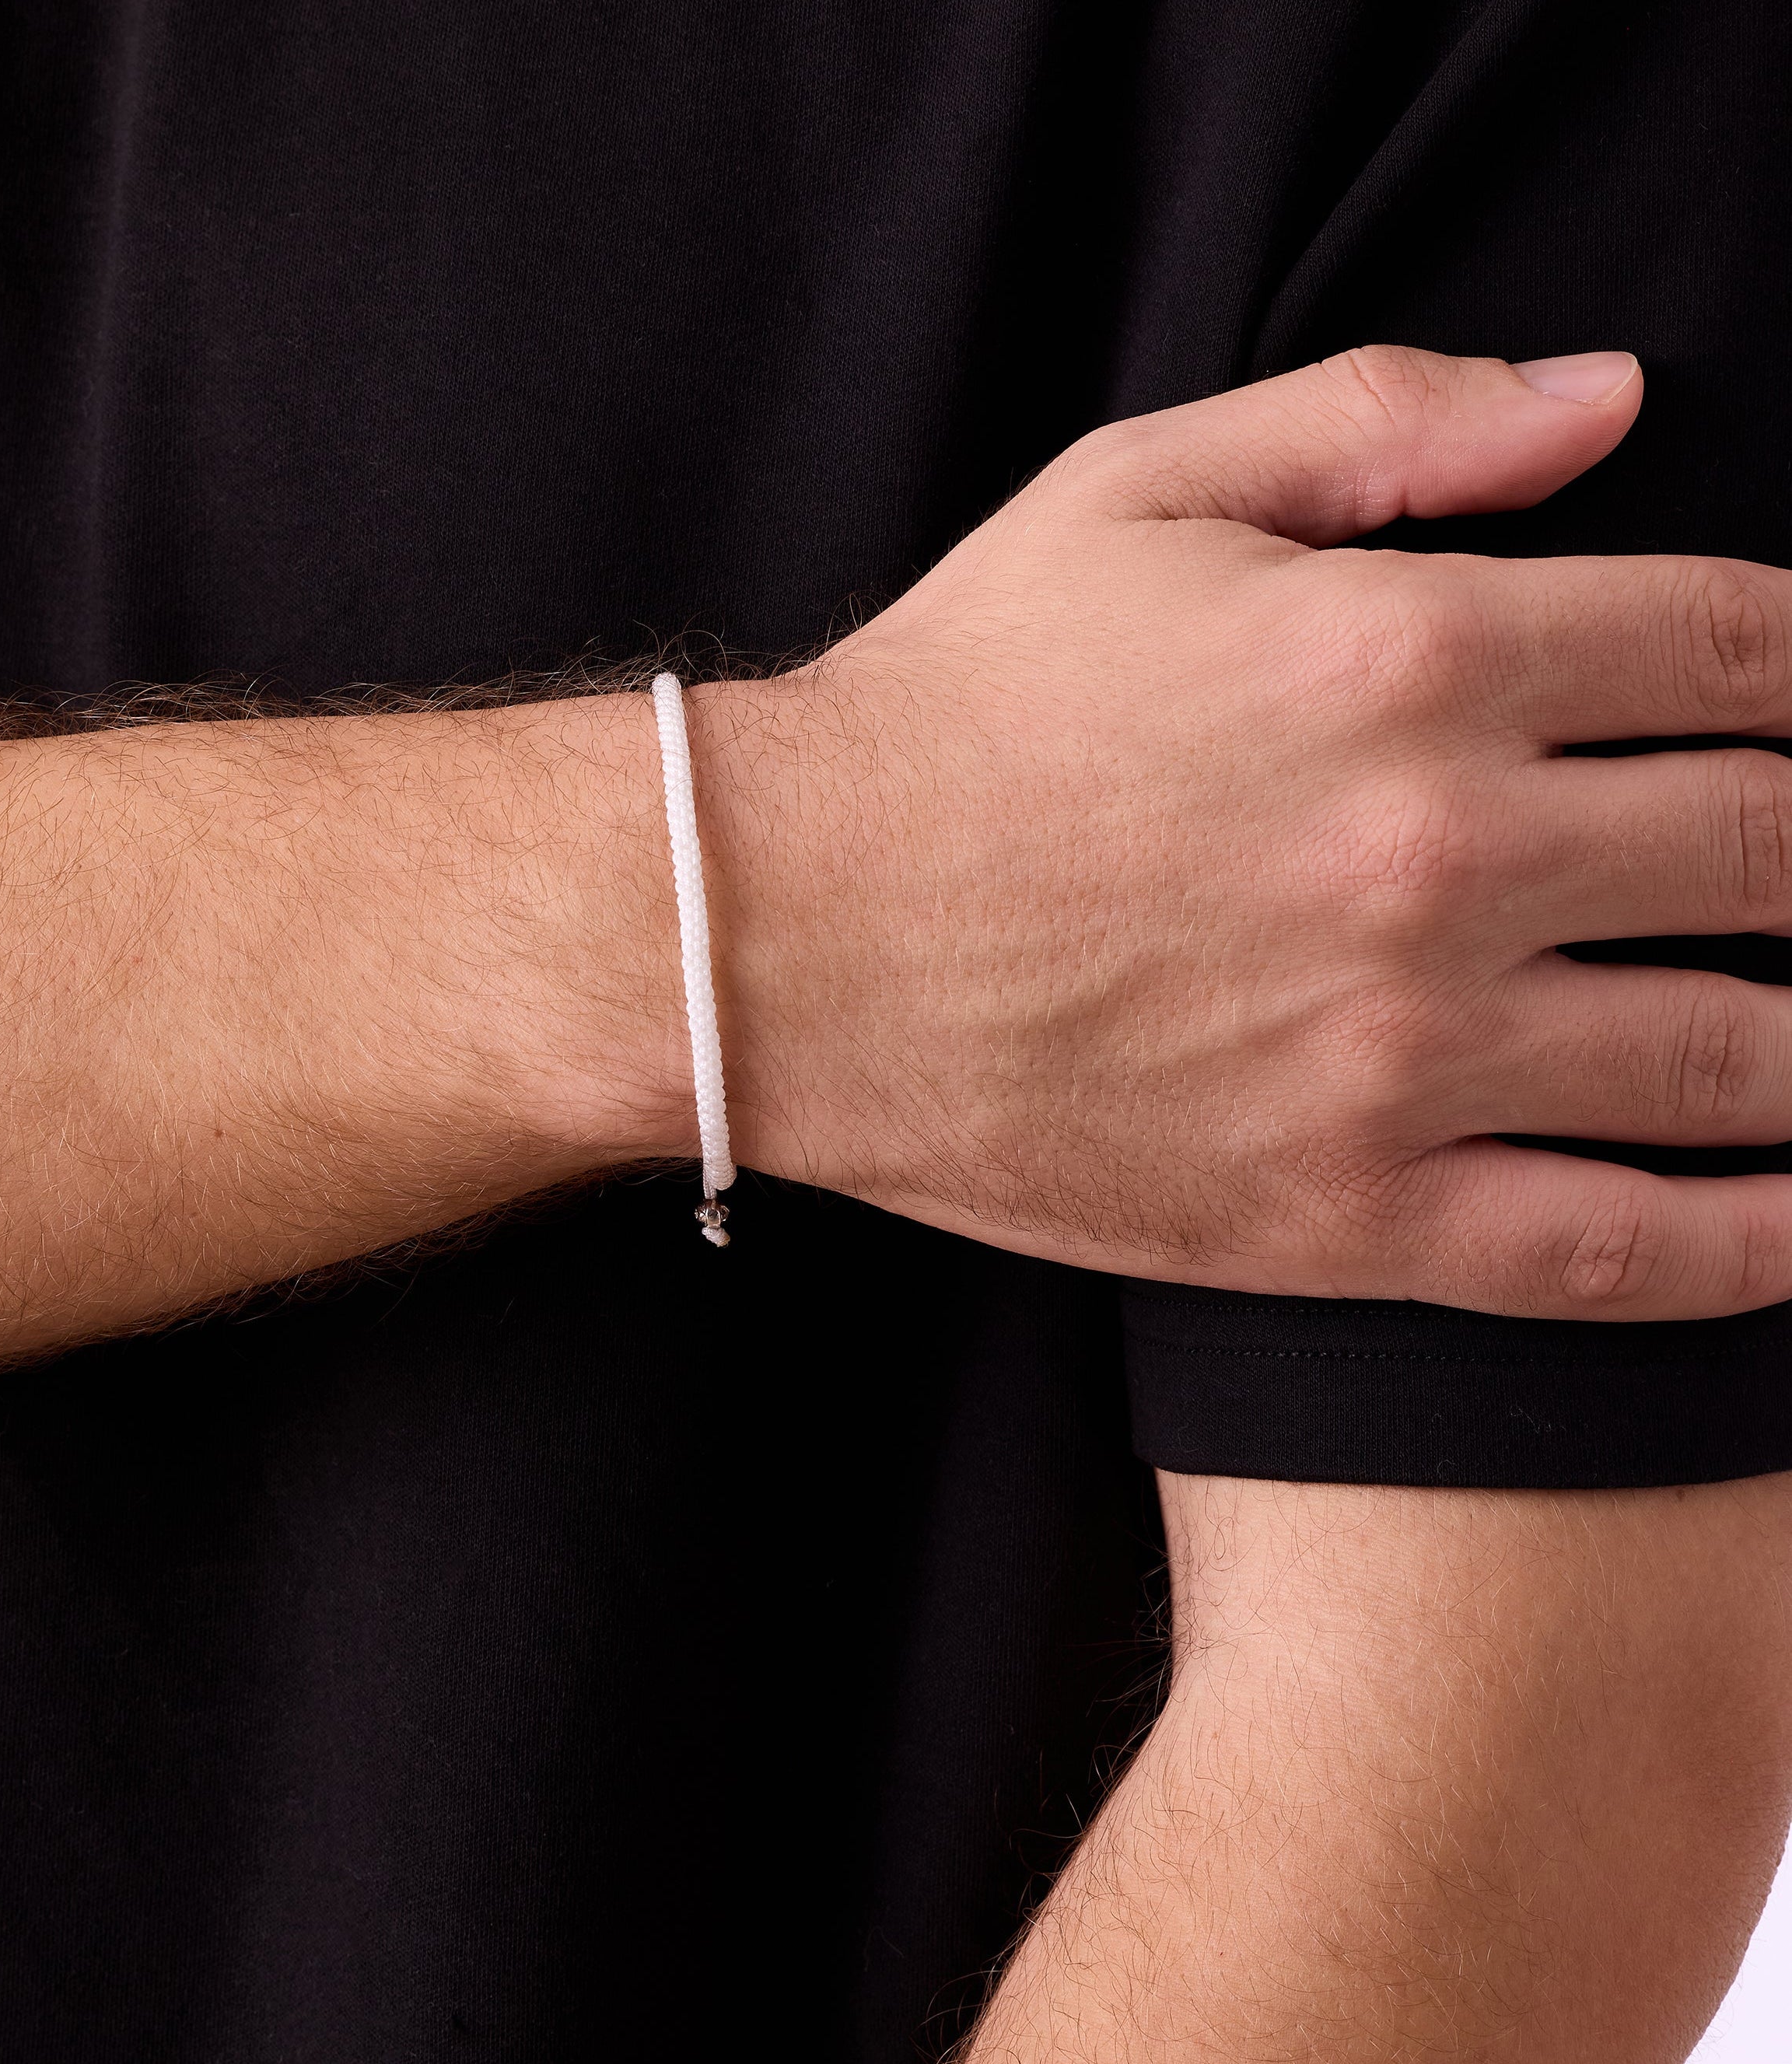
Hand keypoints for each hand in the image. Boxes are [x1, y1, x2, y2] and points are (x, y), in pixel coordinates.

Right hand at [698, 345, 1791, 1318]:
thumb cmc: (951, 713)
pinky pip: (1619, 1250)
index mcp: (1411, 655)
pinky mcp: (1342, 1216)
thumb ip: (1385, 421)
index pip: (1743, 647)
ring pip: (1743, 1057)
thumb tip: (1613, 402)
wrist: (782, 937)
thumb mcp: (1136, 495)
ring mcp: (1402, 1055)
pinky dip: (1754, 1245)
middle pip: (1779, 845)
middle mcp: (1442, 857)